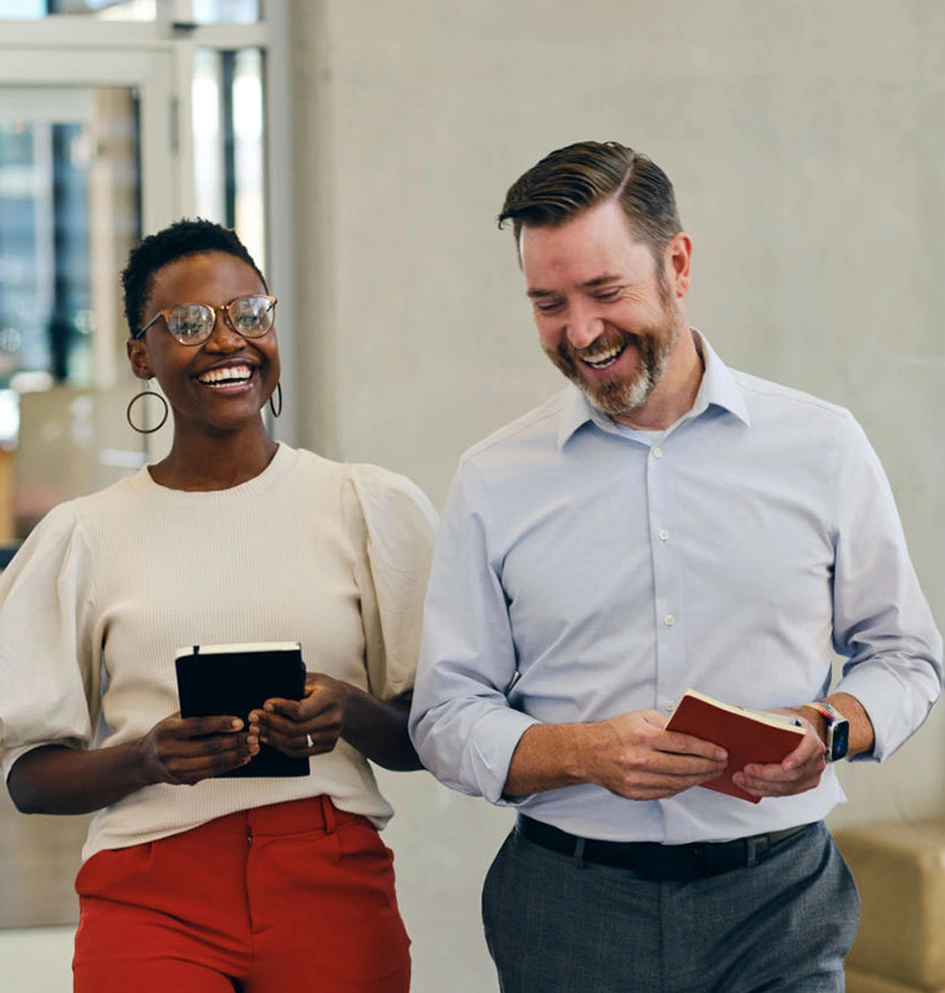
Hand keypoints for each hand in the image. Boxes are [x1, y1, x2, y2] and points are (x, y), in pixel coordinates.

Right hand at [140, 712, 258, 785]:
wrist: (144, 761)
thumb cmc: (166, 733)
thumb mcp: (174, 719)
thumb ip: (195, 715)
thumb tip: (228, 707)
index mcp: (168, 731)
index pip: (198, 726)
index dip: (220, 724)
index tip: (240, 722)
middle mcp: (170, 751)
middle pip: (209, 747)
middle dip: (235, 742)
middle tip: (253, 736)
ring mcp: (176, 769)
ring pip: (213, 763)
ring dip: (236, 755)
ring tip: (253, 747)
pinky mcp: (183, 780)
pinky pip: (211, 773)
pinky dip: (229, 765)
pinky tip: (242, 758)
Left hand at [250, 672, 350, 758]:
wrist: (346, 704)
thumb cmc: (324, 689)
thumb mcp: (313, 679)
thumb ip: (294, 685)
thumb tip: (267, 694)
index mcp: (330, 698)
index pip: (301, 710)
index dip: (281, 708)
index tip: (265, 704)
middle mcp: (333, 719)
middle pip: (295, 729)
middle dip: (270, 724)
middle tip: (253, 718)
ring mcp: (331, 736)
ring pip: (294, 743)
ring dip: (272, 737)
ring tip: (257, 729)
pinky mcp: (327, 746)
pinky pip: (299, 752)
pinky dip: (281, 747)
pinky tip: (269, 738)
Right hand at [586, 709, 728, 800]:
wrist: (587, 753)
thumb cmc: (615, 732)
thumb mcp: (639, 717)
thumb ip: (665, 724)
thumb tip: (693, 732)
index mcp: (643, 737)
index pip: (683, 744)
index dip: (706, 749)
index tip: (721, 751)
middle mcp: (640, 760)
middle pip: (684, 766)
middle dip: (708, 765)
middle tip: (722, 764)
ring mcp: (637, 780)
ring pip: (677, 782)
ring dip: (699, 779)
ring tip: (711, 773)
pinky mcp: (635, 794)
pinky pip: (666, 792)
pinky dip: (682, 787)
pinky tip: (691, 781)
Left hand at [731, 710, 826, 797]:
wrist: (801, 732)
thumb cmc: (788, 724)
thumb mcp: (779, 718)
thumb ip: (766, 722)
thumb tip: (740, 721)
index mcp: (811, 739)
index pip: (809, 748)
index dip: (797, 758)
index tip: (784, 764)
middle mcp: (815, 759)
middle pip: (793, 774)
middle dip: (766, 775)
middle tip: (746, 771)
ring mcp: (811, 775)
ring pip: (786, 787)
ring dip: (760, 785)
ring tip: (741, 779)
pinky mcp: (803, 785)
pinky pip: (783, 792)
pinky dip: (764, 790)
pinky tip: (749, 786)